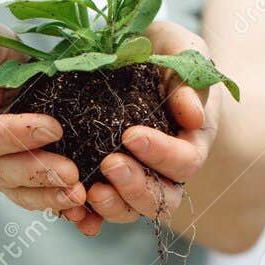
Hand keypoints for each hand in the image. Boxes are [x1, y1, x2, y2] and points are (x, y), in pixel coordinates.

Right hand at [0, 24, 87, 214]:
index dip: (12, 135)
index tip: (52, 127)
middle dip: (36, 172)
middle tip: (71, 173)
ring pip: (15, 190)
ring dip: (48, 195)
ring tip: (79, 196)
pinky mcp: (12, 179)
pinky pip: (31, 196)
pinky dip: (55, 204)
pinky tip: (82, 211)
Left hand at [73, 20, 223, 236]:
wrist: (134, 55)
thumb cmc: (163, 50)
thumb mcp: (179, 49)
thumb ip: (187, 78)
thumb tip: (193, 115)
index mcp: (190, 139)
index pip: (184, 161)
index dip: (161, 154)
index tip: (131, 135)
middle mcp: (167, 167)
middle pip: (163, 199)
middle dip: (137, 188)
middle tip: (109, 164)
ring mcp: (137, 176)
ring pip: (132, 210)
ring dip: (113, 206)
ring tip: (89, 192)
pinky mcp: (106, 180)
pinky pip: (99, 207)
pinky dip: (87, 215)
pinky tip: (71, 212)